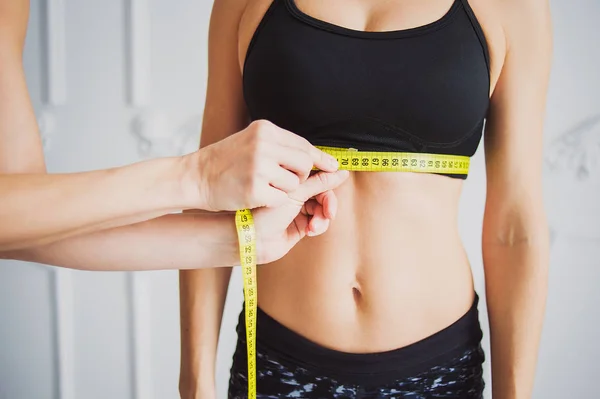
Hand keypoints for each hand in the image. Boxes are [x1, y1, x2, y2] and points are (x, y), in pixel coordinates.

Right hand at [190, 120, 339, 210]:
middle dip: (302, 176)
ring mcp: (258, 167)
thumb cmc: (227, 161)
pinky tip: (257, 195)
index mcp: (265, 130)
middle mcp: (263, 145)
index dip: (320, 158)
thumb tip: (316, 156)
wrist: (197, 177)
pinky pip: (281, 199)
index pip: (303, 145)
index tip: (334, 166)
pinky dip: (273, 201)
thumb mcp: (251, 141)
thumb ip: (280, 145)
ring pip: (295, 184)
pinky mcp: (254, 189)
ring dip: (285, 190)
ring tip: (264, 185)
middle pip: (304, 164)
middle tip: (286, 180)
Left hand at [253, 169, 349, 263]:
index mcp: (288, 178)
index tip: (340, 175)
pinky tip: (310, 230)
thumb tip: (341, 171)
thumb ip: (319, 182)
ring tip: (315, 224)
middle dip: (328, 200)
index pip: (316, 171)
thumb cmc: (264, 212)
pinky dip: (318, 225)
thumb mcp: (294, 193)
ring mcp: (297, 209)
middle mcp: (294, 192)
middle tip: (329, 211)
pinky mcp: (300, 225)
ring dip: (323, 215)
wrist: (250, 240)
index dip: (329, 174)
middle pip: (323, 190)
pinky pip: (319, 221)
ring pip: (323, 207)